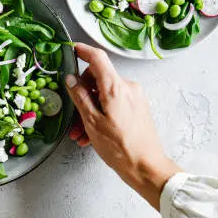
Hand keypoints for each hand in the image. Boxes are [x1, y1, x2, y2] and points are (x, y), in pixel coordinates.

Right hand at [66, 43, 180, 208]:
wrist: (146, 167)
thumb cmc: (120, 147)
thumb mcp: (92, 122)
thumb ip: (80, 97)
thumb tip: (70, 79)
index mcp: (115, 87)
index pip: (97, 58)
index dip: (83, 51)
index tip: (71, 49)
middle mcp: (127, 87)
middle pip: (98, 78)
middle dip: (82, 94)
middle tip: (72, 115)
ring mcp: (134, 97)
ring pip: (104, 95)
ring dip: (89, 110)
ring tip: (80, 133)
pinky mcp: (137, 107)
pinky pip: (114, 103)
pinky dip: (101, 114)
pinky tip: (92, 134)